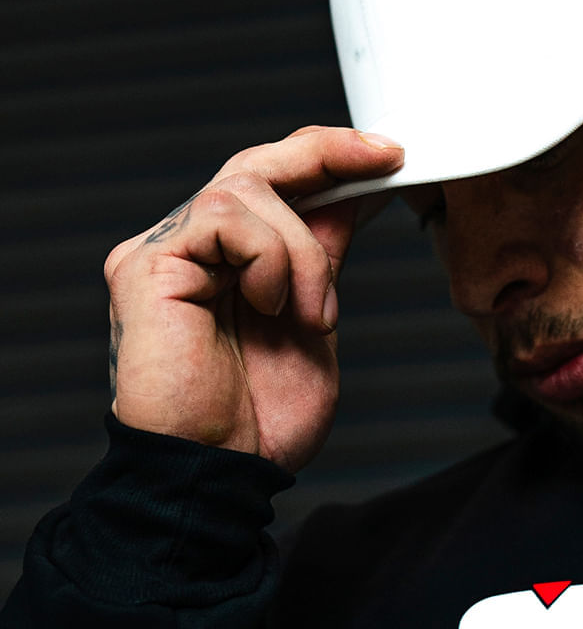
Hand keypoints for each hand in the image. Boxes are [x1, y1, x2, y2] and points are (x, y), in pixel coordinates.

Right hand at [104, 126, 403, 472]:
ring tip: (315, 316)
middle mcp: (192, 250)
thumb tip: (351, 199)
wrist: (222, 474)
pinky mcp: (148, 264)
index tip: (387, 157)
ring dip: (305, 252)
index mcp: (229, 266)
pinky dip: (270, 260)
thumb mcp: (314, 327)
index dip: (326, 160)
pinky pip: (224, 216)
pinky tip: (272, 308)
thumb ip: (321, 263)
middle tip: (384, 158)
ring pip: (248, 189)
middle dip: (327, 155)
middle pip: (255, 166)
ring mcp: (166, 253)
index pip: (273, 187)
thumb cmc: (260, 423)